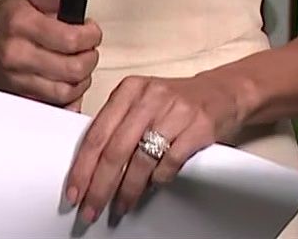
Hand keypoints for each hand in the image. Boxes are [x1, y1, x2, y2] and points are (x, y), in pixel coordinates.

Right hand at [0, 0, 100, 107]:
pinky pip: (54, 105)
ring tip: (78, 66)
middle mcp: (19, 55)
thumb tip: (80, 6)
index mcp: (22, 25)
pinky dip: (68, 97)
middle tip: (88, 50)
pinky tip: (68, 83)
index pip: (71, 38)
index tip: (91, 32)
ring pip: (67, 91)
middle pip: (74, 68)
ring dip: (82, 79)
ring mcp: (19, 80)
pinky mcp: (20, 97)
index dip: (91, 35)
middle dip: (90, 58)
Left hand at [65, 73, 244, 223]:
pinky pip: (170, 162)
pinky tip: (153, 187)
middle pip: (115, 150)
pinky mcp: (198, 127)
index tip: (75, 191)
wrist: (222, 92)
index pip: (97, 133)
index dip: (83, 167)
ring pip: (141, 160)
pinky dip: (158, 180)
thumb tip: (90, 167)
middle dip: (100, 185)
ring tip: (120, 206)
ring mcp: (175, 111)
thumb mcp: (142, 102)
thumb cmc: (175, 102)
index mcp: (129, 89)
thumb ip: (117, 124)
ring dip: (127, 190)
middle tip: (91, 208)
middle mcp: (149, 97)